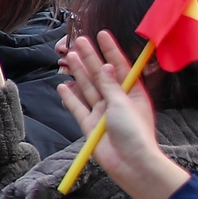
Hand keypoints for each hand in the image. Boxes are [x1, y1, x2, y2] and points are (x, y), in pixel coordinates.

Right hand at [57, 31, 185, 198]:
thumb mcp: (123, 103)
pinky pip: (77, 108)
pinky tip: (63, 86)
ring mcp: (102, 113)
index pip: (120, 67)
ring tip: (69, 57)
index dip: (111, 50)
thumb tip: (105, 67)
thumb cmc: (135, 132)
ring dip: (79, 73)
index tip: (102, 34)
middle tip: (79, 41)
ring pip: (87, 88)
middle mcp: (116, 101)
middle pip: (100, 76)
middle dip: (90, 58)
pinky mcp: (89, 125)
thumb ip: (110, 85)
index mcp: (131, 93)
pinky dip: (70, 97)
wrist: (130, 164)